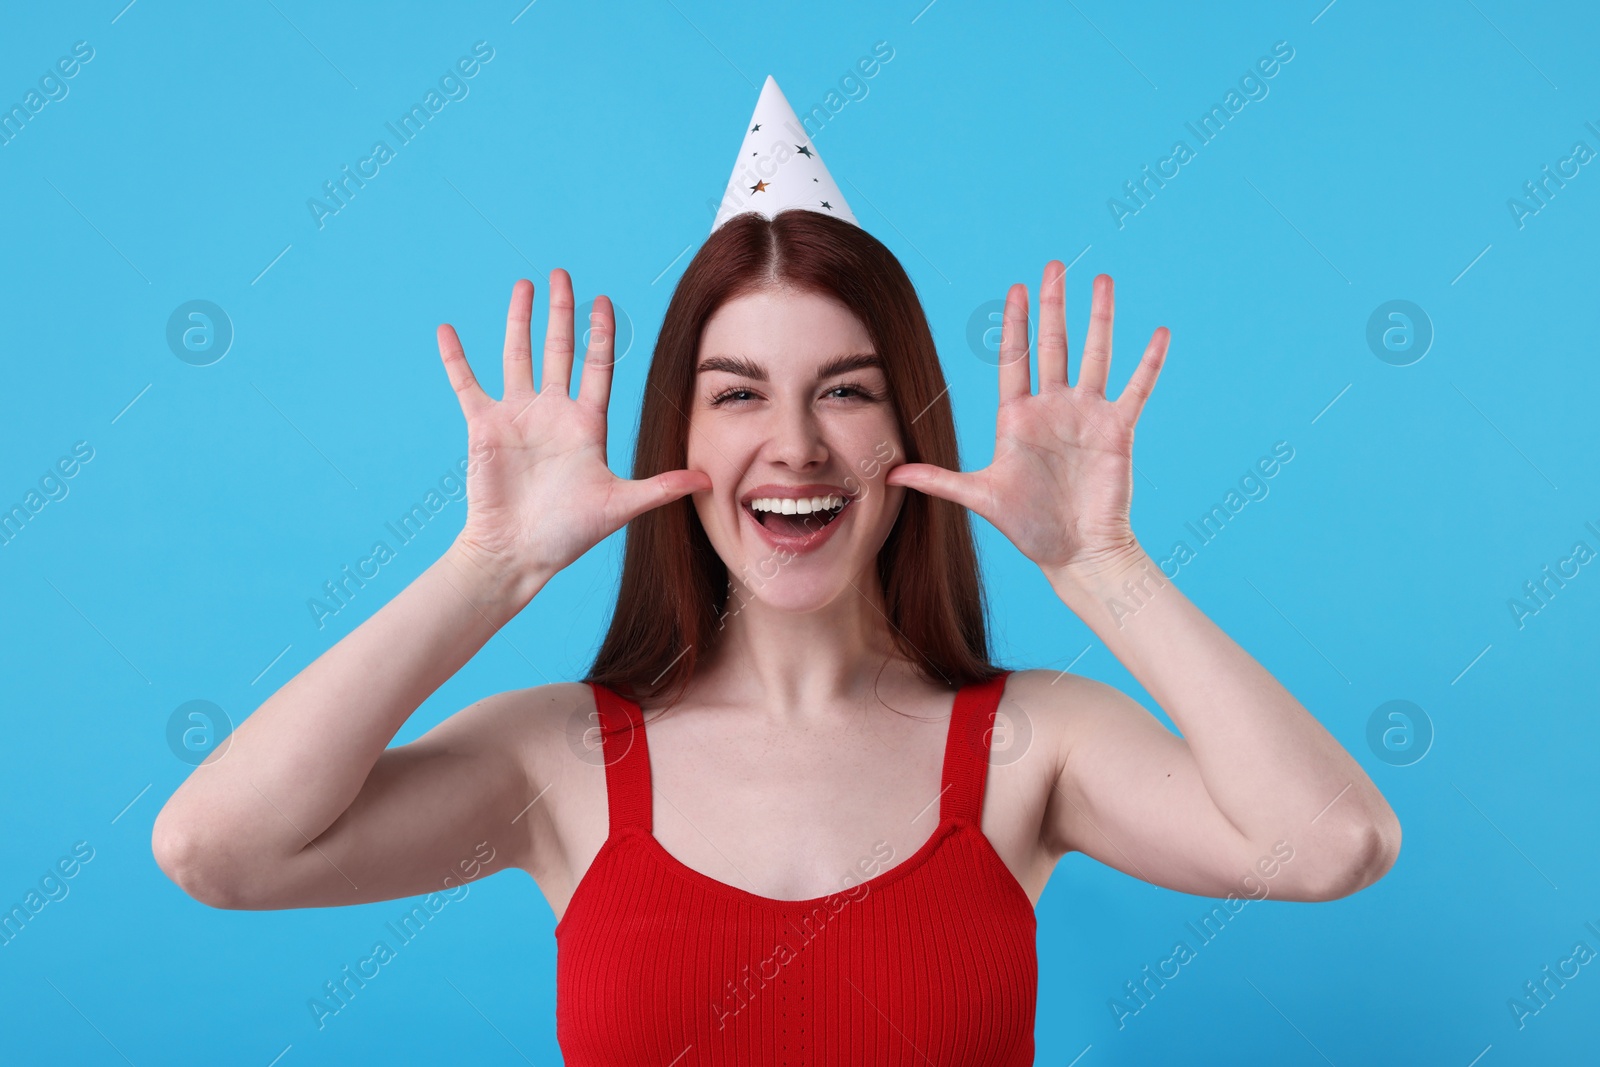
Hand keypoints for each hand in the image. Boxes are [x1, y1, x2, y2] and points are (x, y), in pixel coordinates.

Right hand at [436, 271, 710, 581]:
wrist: (518, 553)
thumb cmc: (568, 534)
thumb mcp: (620, 505)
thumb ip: (661, 487)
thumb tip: (707, 479)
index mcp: (586, 425)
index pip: (597, 367)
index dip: (601, 334)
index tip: (603, 300)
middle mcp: (553, 412)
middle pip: (560, 350)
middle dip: (562, 312)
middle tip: (562, 274)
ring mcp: (517, 416)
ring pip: (518, 355)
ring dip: (519, 320)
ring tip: (523, 285)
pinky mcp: (483, 426)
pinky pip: (466, 384)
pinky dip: (456, 358)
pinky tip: (446, 329)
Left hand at [885, 265, 1168, 576]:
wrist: (1076, 552)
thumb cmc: (1029, 528)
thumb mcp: (980, 496)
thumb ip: (938, 480)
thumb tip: (890, 475)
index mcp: (1019, 416)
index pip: (1015, 357)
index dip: (1015, 322)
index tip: (1016, 288)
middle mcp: (1053, 407)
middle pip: (1054, 344)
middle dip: (1053, 304)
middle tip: (1054, 265)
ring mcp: (1087, 415)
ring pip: (1096, 354)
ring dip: (1100, 318)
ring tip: (1103, 280)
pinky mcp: (1118, 429)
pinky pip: (1136, 388)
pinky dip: (1149, 361)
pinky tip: (1161, 333)